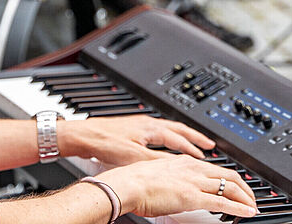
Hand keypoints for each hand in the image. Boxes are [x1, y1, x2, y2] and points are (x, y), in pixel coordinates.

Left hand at [59, 115, 215, 166]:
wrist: (82, 135)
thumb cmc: (104, 142)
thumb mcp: (134, 156)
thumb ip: (156, 161)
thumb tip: (175, 167)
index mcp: (151, 127)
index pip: (179, 137)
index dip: (193, 147)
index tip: (205, 154)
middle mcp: (147, 123)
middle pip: (178, 128)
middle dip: (194, 136)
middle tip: (208, 143)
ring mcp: (138, 125)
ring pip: (167, 129)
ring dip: (181, 136)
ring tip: (190, 142)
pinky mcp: (130, 128)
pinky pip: (156, 131)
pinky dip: (166, 138)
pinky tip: (162, 144)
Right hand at [98, 154, 257, 217]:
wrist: (127, 184)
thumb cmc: (135, 181)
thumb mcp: (160, 174)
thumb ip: (173, 178)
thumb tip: (176, 188)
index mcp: (186, 163)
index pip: (217, 169)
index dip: (232, 179)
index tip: (238, 188)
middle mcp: (194, 169)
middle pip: (230, 176)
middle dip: (245, 188)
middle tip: (251, 199)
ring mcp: (194, 183)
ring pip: (230, 188)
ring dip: (245, 199)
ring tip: (252, 207)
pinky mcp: (192, 197)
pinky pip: (223, 203)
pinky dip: (239, 208)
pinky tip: (247, 213)